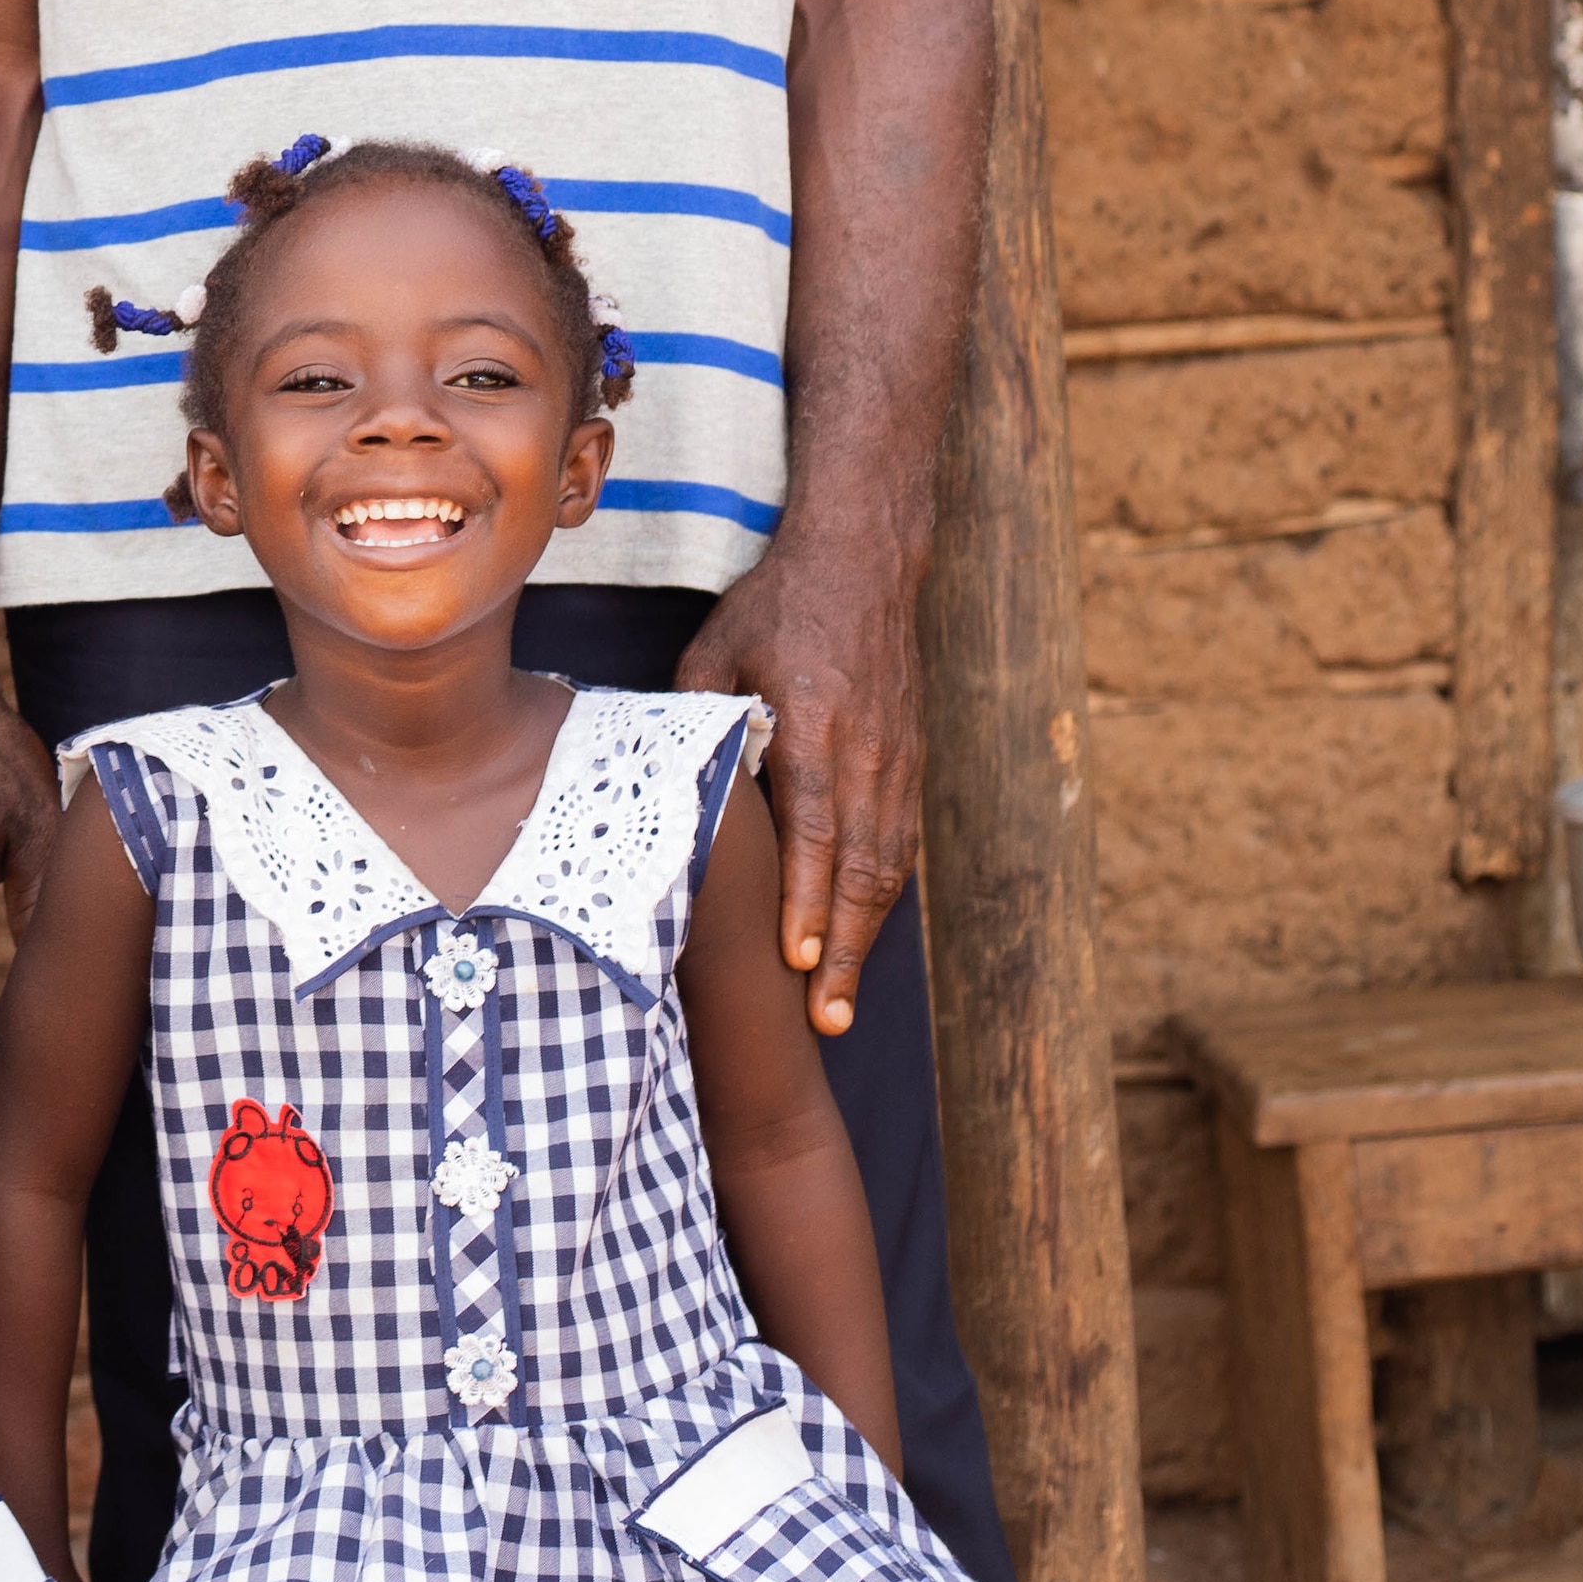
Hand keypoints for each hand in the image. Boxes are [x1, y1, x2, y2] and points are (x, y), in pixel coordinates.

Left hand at [673, 527, 925, 1040]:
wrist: (864, 562)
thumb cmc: (774, 607)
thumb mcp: (715, 649)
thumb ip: (700, 721)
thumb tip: (669, 785)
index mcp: (812, 719)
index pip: (815, 826)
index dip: (808, 897)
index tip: (798, 958)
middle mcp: (865, 749)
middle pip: (860, 867)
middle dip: (842, 949)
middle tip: (825, 1018)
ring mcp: (897, 758)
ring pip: (888, 866)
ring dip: (865, 939)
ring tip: (840, 1002)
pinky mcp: (912, 762)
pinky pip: (902, 844)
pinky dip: (882, 900)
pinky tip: (859, 941)